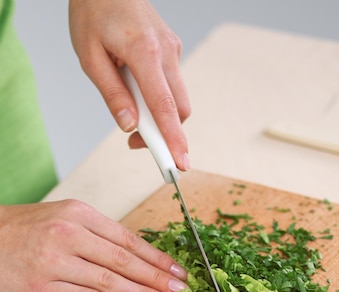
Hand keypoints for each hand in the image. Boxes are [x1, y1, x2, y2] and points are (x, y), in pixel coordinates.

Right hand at [0, 201, 187, 291]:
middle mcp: (69, 235)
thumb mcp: (62, 217)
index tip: (177, 270)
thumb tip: (137, 257)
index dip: (157, 258)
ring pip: (110, 281)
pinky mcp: (44, 288)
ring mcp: (55, 262)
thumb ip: (97, 234)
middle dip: (157, 278)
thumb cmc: (24, 230)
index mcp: (79, 214)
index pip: (128, 239)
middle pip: (124, 260)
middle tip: (181, 291)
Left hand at [68, 0, 190, 170]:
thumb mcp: (90, 58)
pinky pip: (172, 85)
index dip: (173, 139)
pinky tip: (137, 92)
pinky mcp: (172, 50)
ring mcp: (173, 50)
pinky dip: (160, 100)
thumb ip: (112, 95)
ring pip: (179, 99)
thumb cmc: (93, 14)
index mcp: (145, 52)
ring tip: (133, 117)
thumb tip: (129, 126)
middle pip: (179, 109)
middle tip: (135, 142)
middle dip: (165, 134)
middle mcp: (166, 51)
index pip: (165, 107)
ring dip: (161, 118)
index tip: (180, 163)